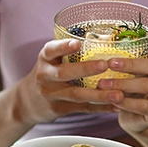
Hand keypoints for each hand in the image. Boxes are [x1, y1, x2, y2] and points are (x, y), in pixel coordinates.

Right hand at [14, 39, 129, 125]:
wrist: (28, 101)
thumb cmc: (48, 73)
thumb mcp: (51, 60)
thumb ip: (68, 52)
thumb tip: (106, 38)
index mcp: (45, 58)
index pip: (52, 50)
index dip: (64, 47)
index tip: (78, 43)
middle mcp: (45, 75)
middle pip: (64, 73)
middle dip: (85, 69)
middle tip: (105, 65)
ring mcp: (51, 94)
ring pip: (76, 94)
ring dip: (99, 95)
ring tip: (119, 94)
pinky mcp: (58, 108)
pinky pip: (82, 108)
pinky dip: (100, 108)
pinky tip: (116, 106)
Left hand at [100, 46, 147, 133]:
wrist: (136, 118)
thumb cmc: (133, 89)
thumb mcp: (135, 73)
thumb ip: (131, 60)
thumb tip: (106, 45)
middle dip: (132, 64)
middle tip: (110, 63)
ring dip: (123, 83)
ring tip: (103, 83)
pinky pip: (143, 106)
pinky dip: (125, 102)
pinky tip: (112, 99)